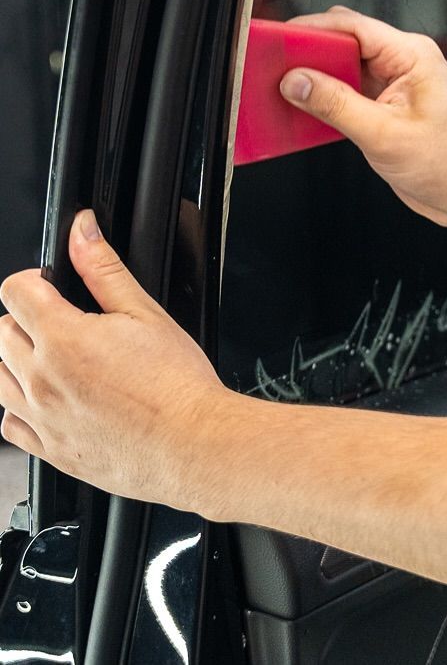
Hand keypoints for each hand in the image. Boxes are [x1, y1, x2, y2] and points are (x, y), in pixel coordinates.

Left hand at [0, 210, 233, 508]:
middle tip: (66, 322)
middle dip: (27, 318)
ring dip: (19, 361)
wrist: (191, 444)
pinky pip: (8, 425)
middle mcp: (42, 380)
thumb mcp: (145, 312)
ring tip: (61, 360)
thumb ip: (104, 269)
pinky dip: (20, 406)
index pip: (15, 292)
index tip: (50, 285)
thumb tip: (82, 232)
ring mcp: (40, 419)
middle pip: (3, 332)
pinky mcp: (49, 450)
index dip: (33, 280)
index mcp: (64, 339)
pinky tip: (53, 398)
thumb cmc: (176, 385)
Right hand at [279, 7, 446, 229]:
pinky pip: (349, 93)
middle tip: (275, 69)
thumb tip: (297, 81)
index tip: (280, 39)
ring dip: (316, 80)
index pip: (353, 26)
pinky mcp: (387, 108)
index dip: (313, 29)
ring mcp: (395, 86)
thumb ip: (336, 105)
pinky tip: (306, 113)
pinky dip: (327, 101)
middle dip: (310, 54)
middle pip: (345, 43)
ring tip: (284, 90)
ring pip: (344, 69)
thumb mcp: (384, 135)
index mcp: (412, 56)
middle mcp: (404, 64)